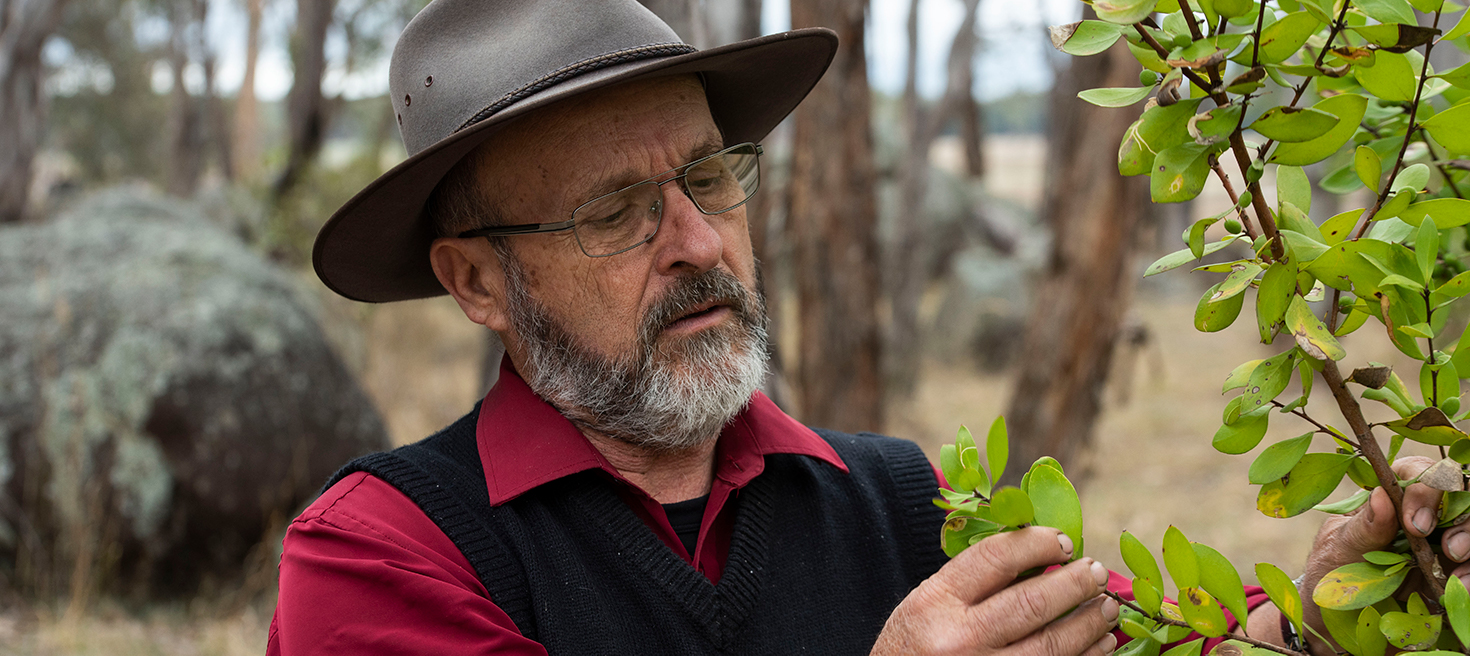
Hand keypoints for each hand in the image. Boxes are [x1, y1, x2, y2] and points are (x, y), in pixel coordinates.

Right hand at [872, 526, 1119, 655]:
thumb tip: (1039, 555)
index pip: (995, 559)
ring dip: (1089, 623)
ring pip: (1052, 646)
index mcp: (935, 603)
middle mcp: (958, 640)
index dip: (1037, 544)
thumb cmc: (913, 647)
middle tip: (1096, 571)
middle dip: (1075, 583)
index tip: (1064, 542)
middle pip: (1031, 603)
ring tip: (1107, 607)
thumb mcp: (926, 605)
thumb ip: (971, 582)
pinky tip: (1100, 645)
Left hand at [1300, 456, 1469, 651]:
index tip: (1414, 524)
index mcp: (1388, 499)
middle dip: (1462, 517)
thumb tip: (1382, 495)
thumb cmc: (1332, 574)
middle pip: (1458, 497)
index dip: (1425, 489)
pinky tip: (1461, 589)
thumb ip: (1363, 527)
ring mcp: (1440, 544)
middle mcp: (1421, 516)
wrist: (1334, 623)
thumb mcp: (1339, 550)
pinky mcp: (1450, 574)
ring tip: (1457, 568)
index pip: (1417, 473)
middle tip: (1451, 549)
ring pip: (1469, 528)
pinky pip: (1469, 568)